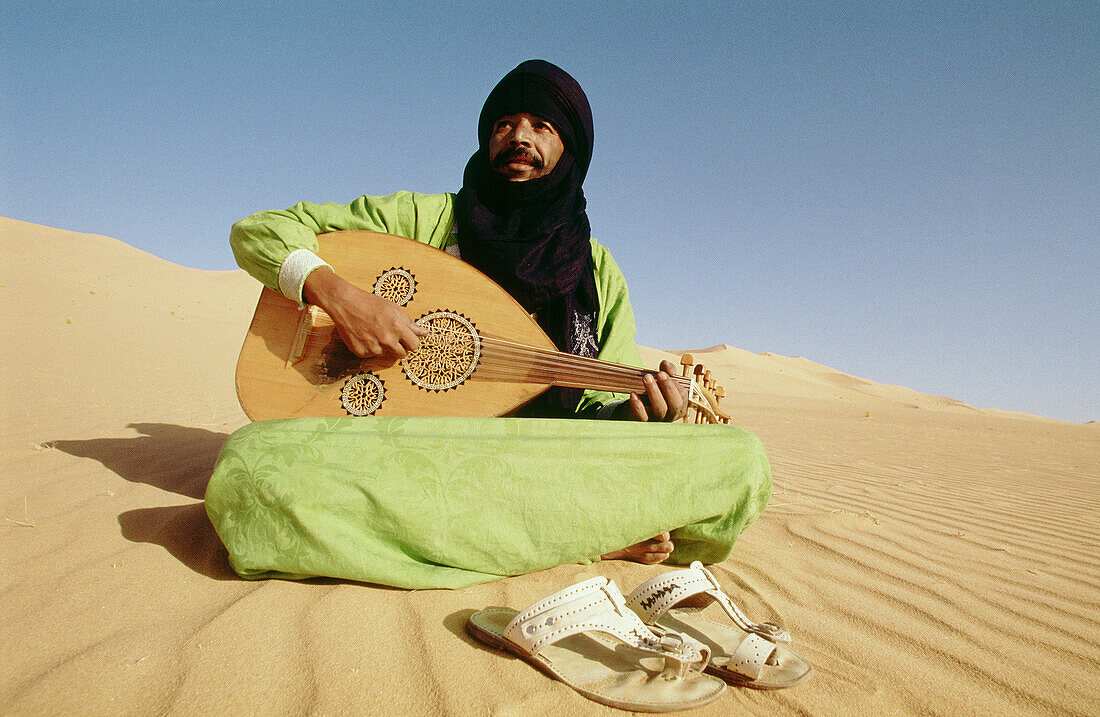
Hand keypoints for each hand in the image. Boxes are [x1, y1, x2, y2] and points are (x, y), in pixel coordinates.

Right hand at [302, 267, 426, 358]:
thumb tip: (425, 333)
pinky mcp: (361, 352)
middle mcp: (386, 339)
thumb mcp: (394, 309)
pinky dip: (370, 347)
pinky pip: (372, 355)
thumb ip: (410, 324)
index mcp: (397, 327)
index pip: (414, 345)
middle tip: (392, 337)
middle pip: (402, 354)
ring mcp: (373, 347)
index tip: (408, 340)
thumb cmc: (371, 304)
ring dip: (384, 347)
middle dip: (400, 347)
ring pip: (386, 354)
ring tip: (375, 332)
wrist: (345, 304)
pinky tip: (365, 335)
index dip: (412, 342)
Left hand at [617, 360, 688, 421]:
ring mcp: (658, 420)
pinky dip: (638, 405)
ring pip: (660, 410)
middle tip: (659, 374)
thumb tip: (665, 365)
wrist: (638, 408)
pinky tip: (633, 394)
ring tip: (646, 378)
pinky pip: (643, 416)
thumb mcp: (663, 381)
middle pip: (675, 405)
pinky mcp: (645, 423)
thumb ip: (668, 371)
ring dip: (653, 392)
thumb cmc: (655, 392)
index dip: (674, 384)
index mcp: (680, 405)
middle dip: (668, 388)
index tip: (662, 373)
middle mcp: (671, 415)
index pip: (682, 396)